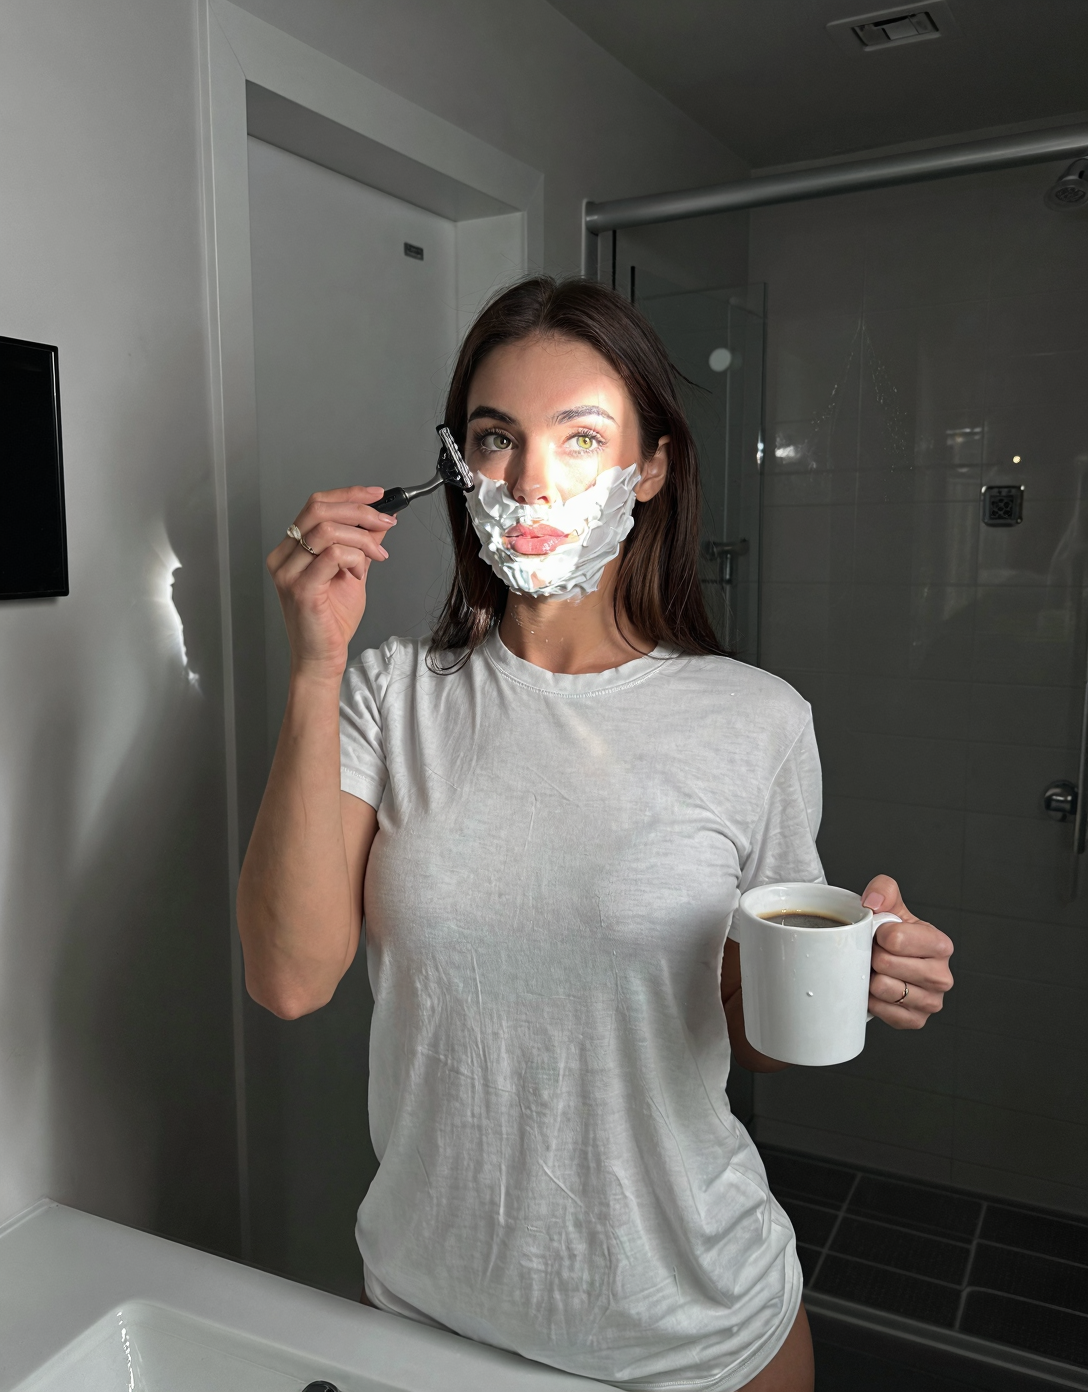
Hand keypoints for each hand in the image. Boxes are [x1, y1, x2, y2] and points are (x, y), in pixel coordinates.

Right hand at [266, 487, 396, 681]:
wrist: (323, 658)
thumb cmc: (331, 622)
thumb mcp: (352, 573)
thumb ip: (360, 546)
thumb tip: (379, 521)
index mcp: (291, 549)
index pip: (316, 505)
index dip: (349, 495)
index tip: (378, 495)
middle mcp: (284, 557)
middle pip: (319, 509)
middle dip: (360, 511)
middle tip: (386, 522)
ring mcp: (288, 573)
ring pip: (327, 530)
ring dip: (362, 539)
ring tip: (376, 556)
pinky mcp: (300, 589)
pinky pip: (331, 555)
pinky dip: (354, 558)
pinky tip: (359, 574)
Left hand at [862, 875, 953, 1028]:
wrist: (885, 960)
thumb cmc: (890, 933)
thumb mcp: (889, 905)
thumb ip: (884, 890)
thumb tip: (874, 901)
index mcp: (940, 944)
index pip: (896, 938)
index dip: (877, 934)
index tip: (879, 934)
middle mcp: (941, 975)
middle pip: (886, 964)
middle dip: (872, 956)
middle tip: (875, 954)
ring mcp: (931, 1001)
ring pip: (883, 988)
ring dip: (871, 978)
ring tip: (876, 970)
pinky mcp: (916, 1020)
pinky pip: (882, 1011)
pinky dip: (873, 1000)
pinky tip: (877, 989)